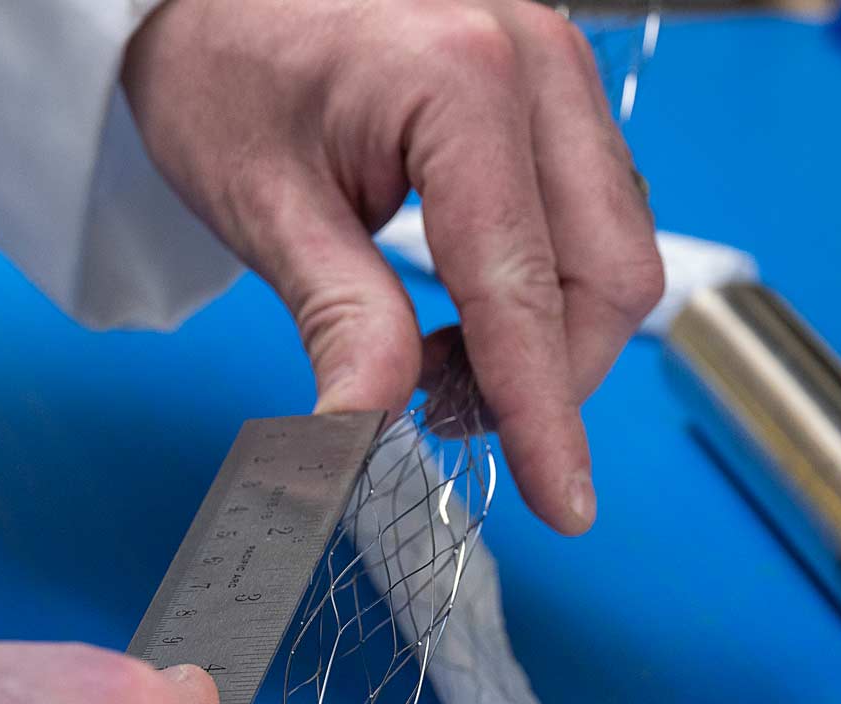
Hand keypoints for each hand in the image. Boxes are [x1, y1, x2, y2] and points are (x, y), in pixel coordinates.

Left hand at [123, 0, 663, 532]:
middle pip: (609, 277)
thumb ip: (340, 320)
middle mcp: (537, 62)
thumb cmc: (224, 62)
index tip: (562, 504)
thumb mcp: (266, 205)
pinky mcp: (555, 85)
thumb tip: (367, 431)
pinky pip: (594, 211)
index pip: (525, 290)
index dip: (544, 414)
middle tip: (432, 412)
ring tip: (434, 356)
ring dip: (547, 335)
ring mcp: (558, 66)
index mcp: (463, 82)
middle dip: (544, 377)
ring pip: (617, 249)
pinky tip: (467, 305)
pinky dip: (545, 285)